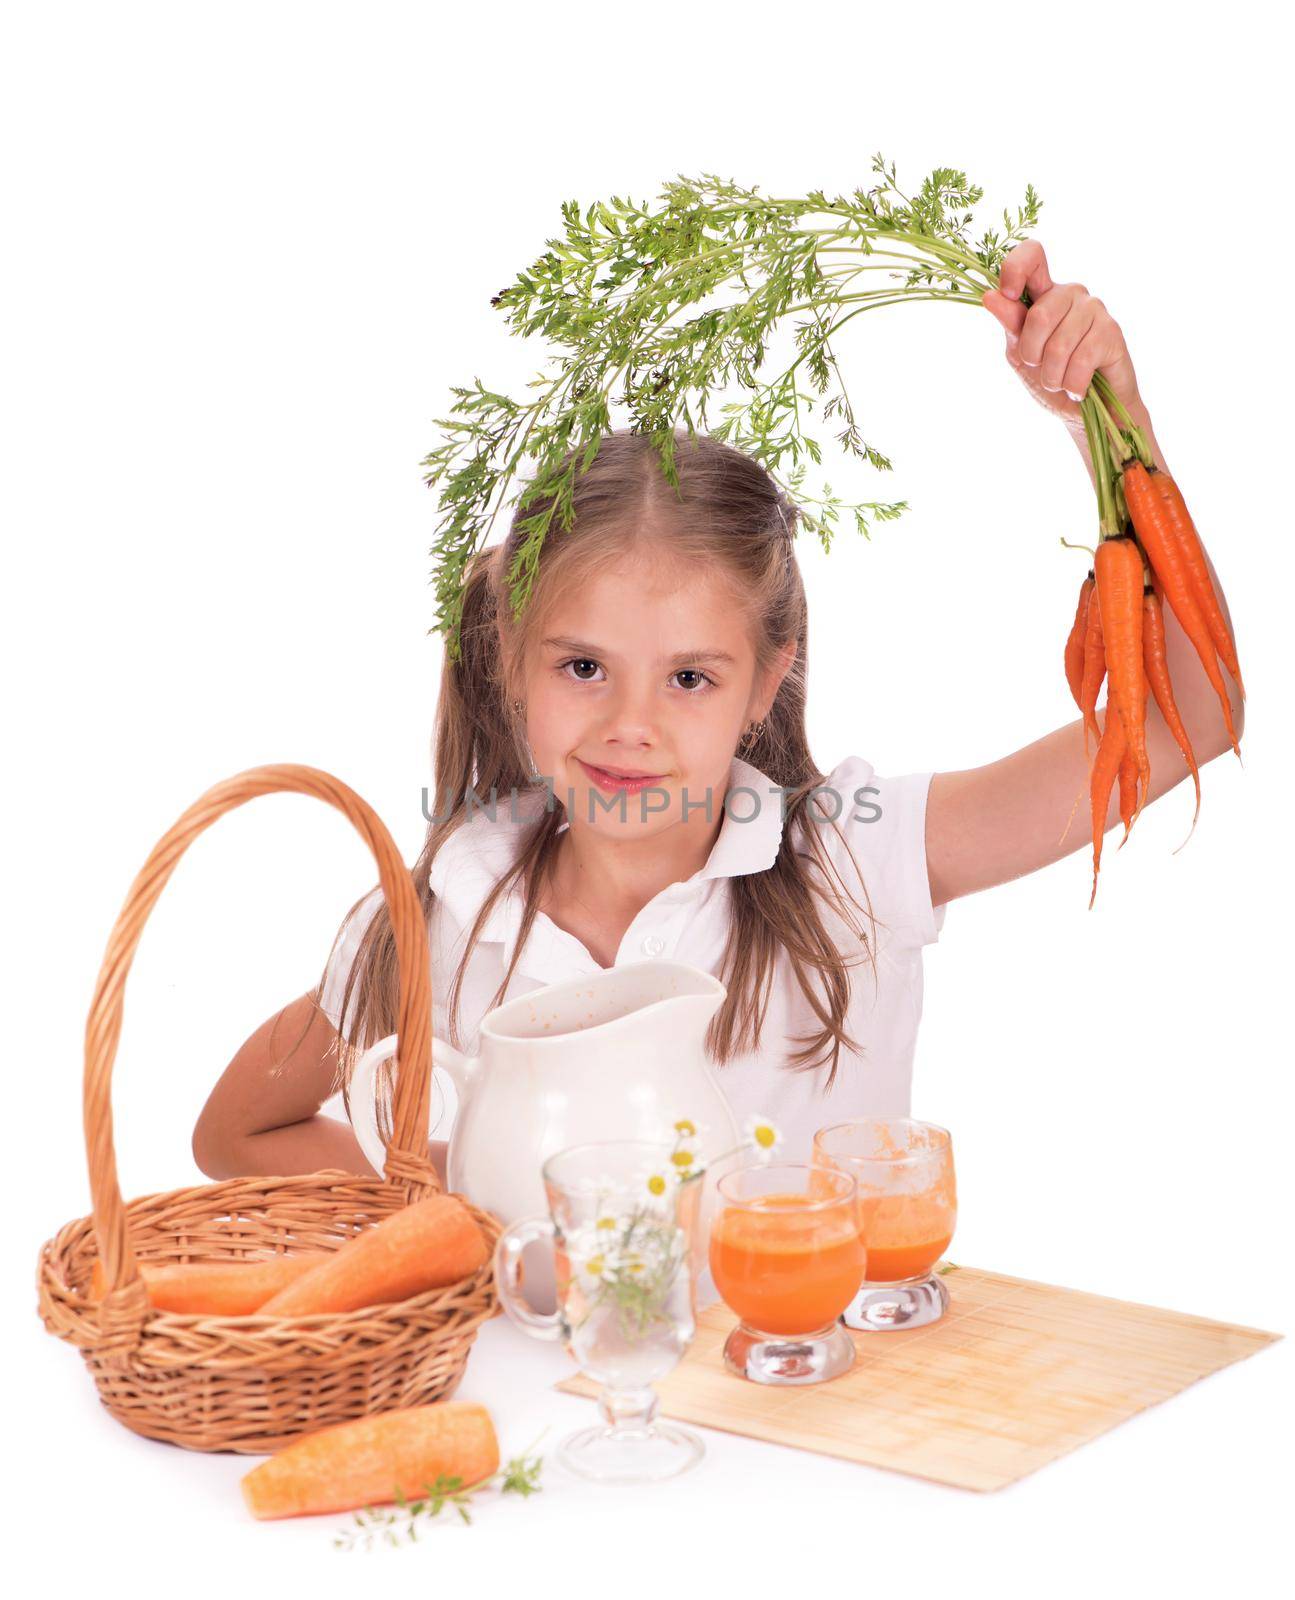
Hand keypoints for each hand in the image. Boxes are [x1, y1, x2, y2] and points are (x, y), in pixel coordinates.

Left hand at [981, 241, 1140, 428]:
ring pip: (1059, 344)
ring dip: (1053, 377)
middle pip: (1039, 315)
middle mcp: (1070, 293)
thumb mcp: (1022, 355)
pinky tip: (1078, 388)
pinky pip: (1080, 361)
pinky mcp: (1111, 331)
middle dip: (1033, 355)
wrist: (1089, 412)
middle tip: (1042, 368)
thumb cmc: (1053, 380)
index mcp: (1043, 294)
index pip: (1032, 255)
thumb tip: (990, 296)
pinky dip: (1072, 386)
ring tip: (1061, 382)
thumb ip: (1011, 325)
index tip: (1009, 294)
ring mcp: (1093, 309)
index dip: (1015, 268)